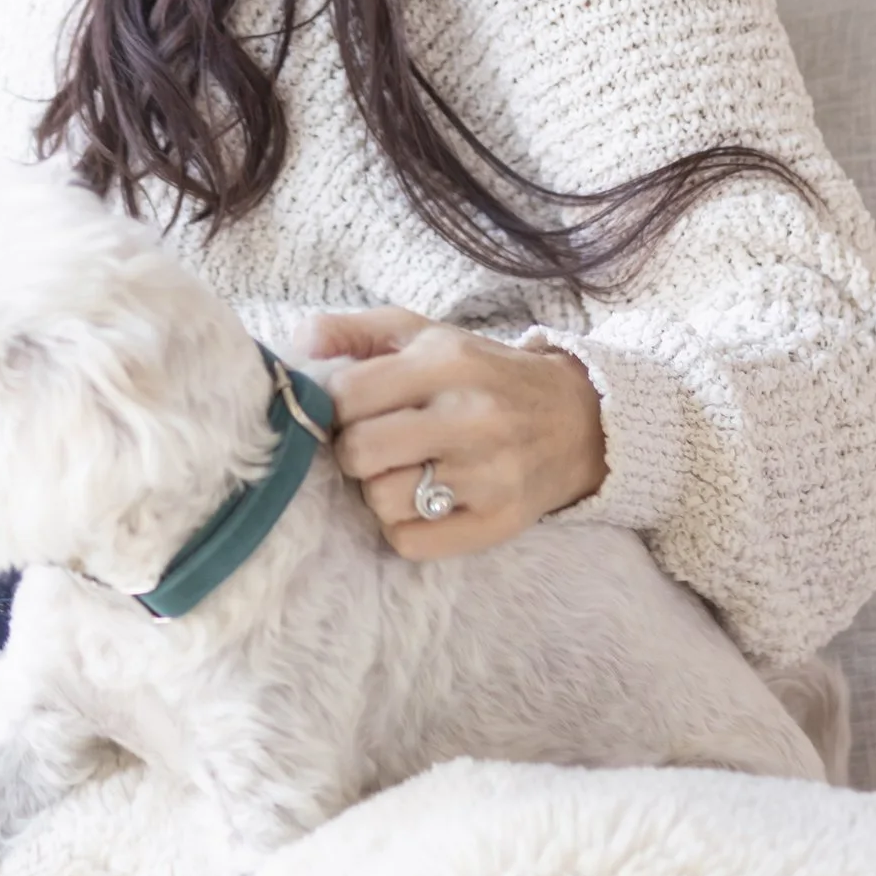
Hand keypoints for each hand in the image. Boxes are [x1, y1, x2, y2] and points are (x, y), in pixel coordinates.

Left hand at [293, 307, 605, 561]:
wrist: (579, 422)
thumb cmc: (483, 375)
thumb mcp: (426, 335)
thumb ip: (355, 332)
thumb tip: (296, 348)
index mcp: (448, 361)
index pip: (348, 395)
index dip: (334, 406)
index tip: (351, 410)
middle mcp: (471, 417)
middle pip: (360, 453)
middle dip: (353, 451)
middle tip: (373, 445)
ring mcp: (488, 476)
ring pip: (381, 501)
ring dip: (378, 490)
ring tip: (402, 473)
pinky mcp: (498, 524)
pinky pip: (411, 543)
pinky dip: (404, 528)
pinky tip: (422, 503)